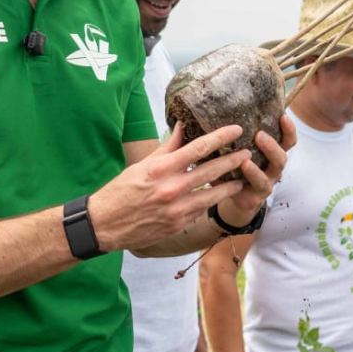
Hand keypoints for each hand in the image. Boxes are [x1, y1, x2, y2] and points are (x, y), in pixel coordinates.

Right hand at [90, 124, 251, 251]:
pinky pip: (201, 210)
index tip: (236, 129)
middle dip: (233, 161)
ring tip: (241, 179)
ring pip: (212, 195)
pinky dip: (210, 202)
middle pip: (211, 170)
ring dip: (229, 186)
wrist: (104, 224)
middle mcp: (171, 188)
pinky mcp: (178, 225)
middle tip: (248, 152)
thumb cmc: (121, 190)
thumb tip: (182, 126)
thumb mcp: (142, 165)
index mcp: (161, 169)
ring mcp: (177, 209)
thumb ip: (167, 148)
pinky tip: (217, 196)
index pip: (198, 148)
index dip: (220, 137)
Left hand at [212, 113, 294, 227]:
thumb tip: (220, 112)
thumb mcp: (245, 150)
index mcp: (274, 154)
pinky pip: (245, 192)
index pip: (288, 141)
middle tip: (259, 135)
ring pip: (265, 179)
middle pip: (281, 159)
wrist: (237, 197)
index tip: (283, 116)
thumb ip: (241, 136)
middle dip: (271, 147)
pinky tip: (220, 179)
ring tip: (244, 161)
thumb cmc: (241, 166)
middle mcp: (273, 170)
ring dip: (255, 170)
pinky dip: (232, 185)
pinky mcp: (252, 198)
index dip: (289, 129)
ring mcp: (265, 185)